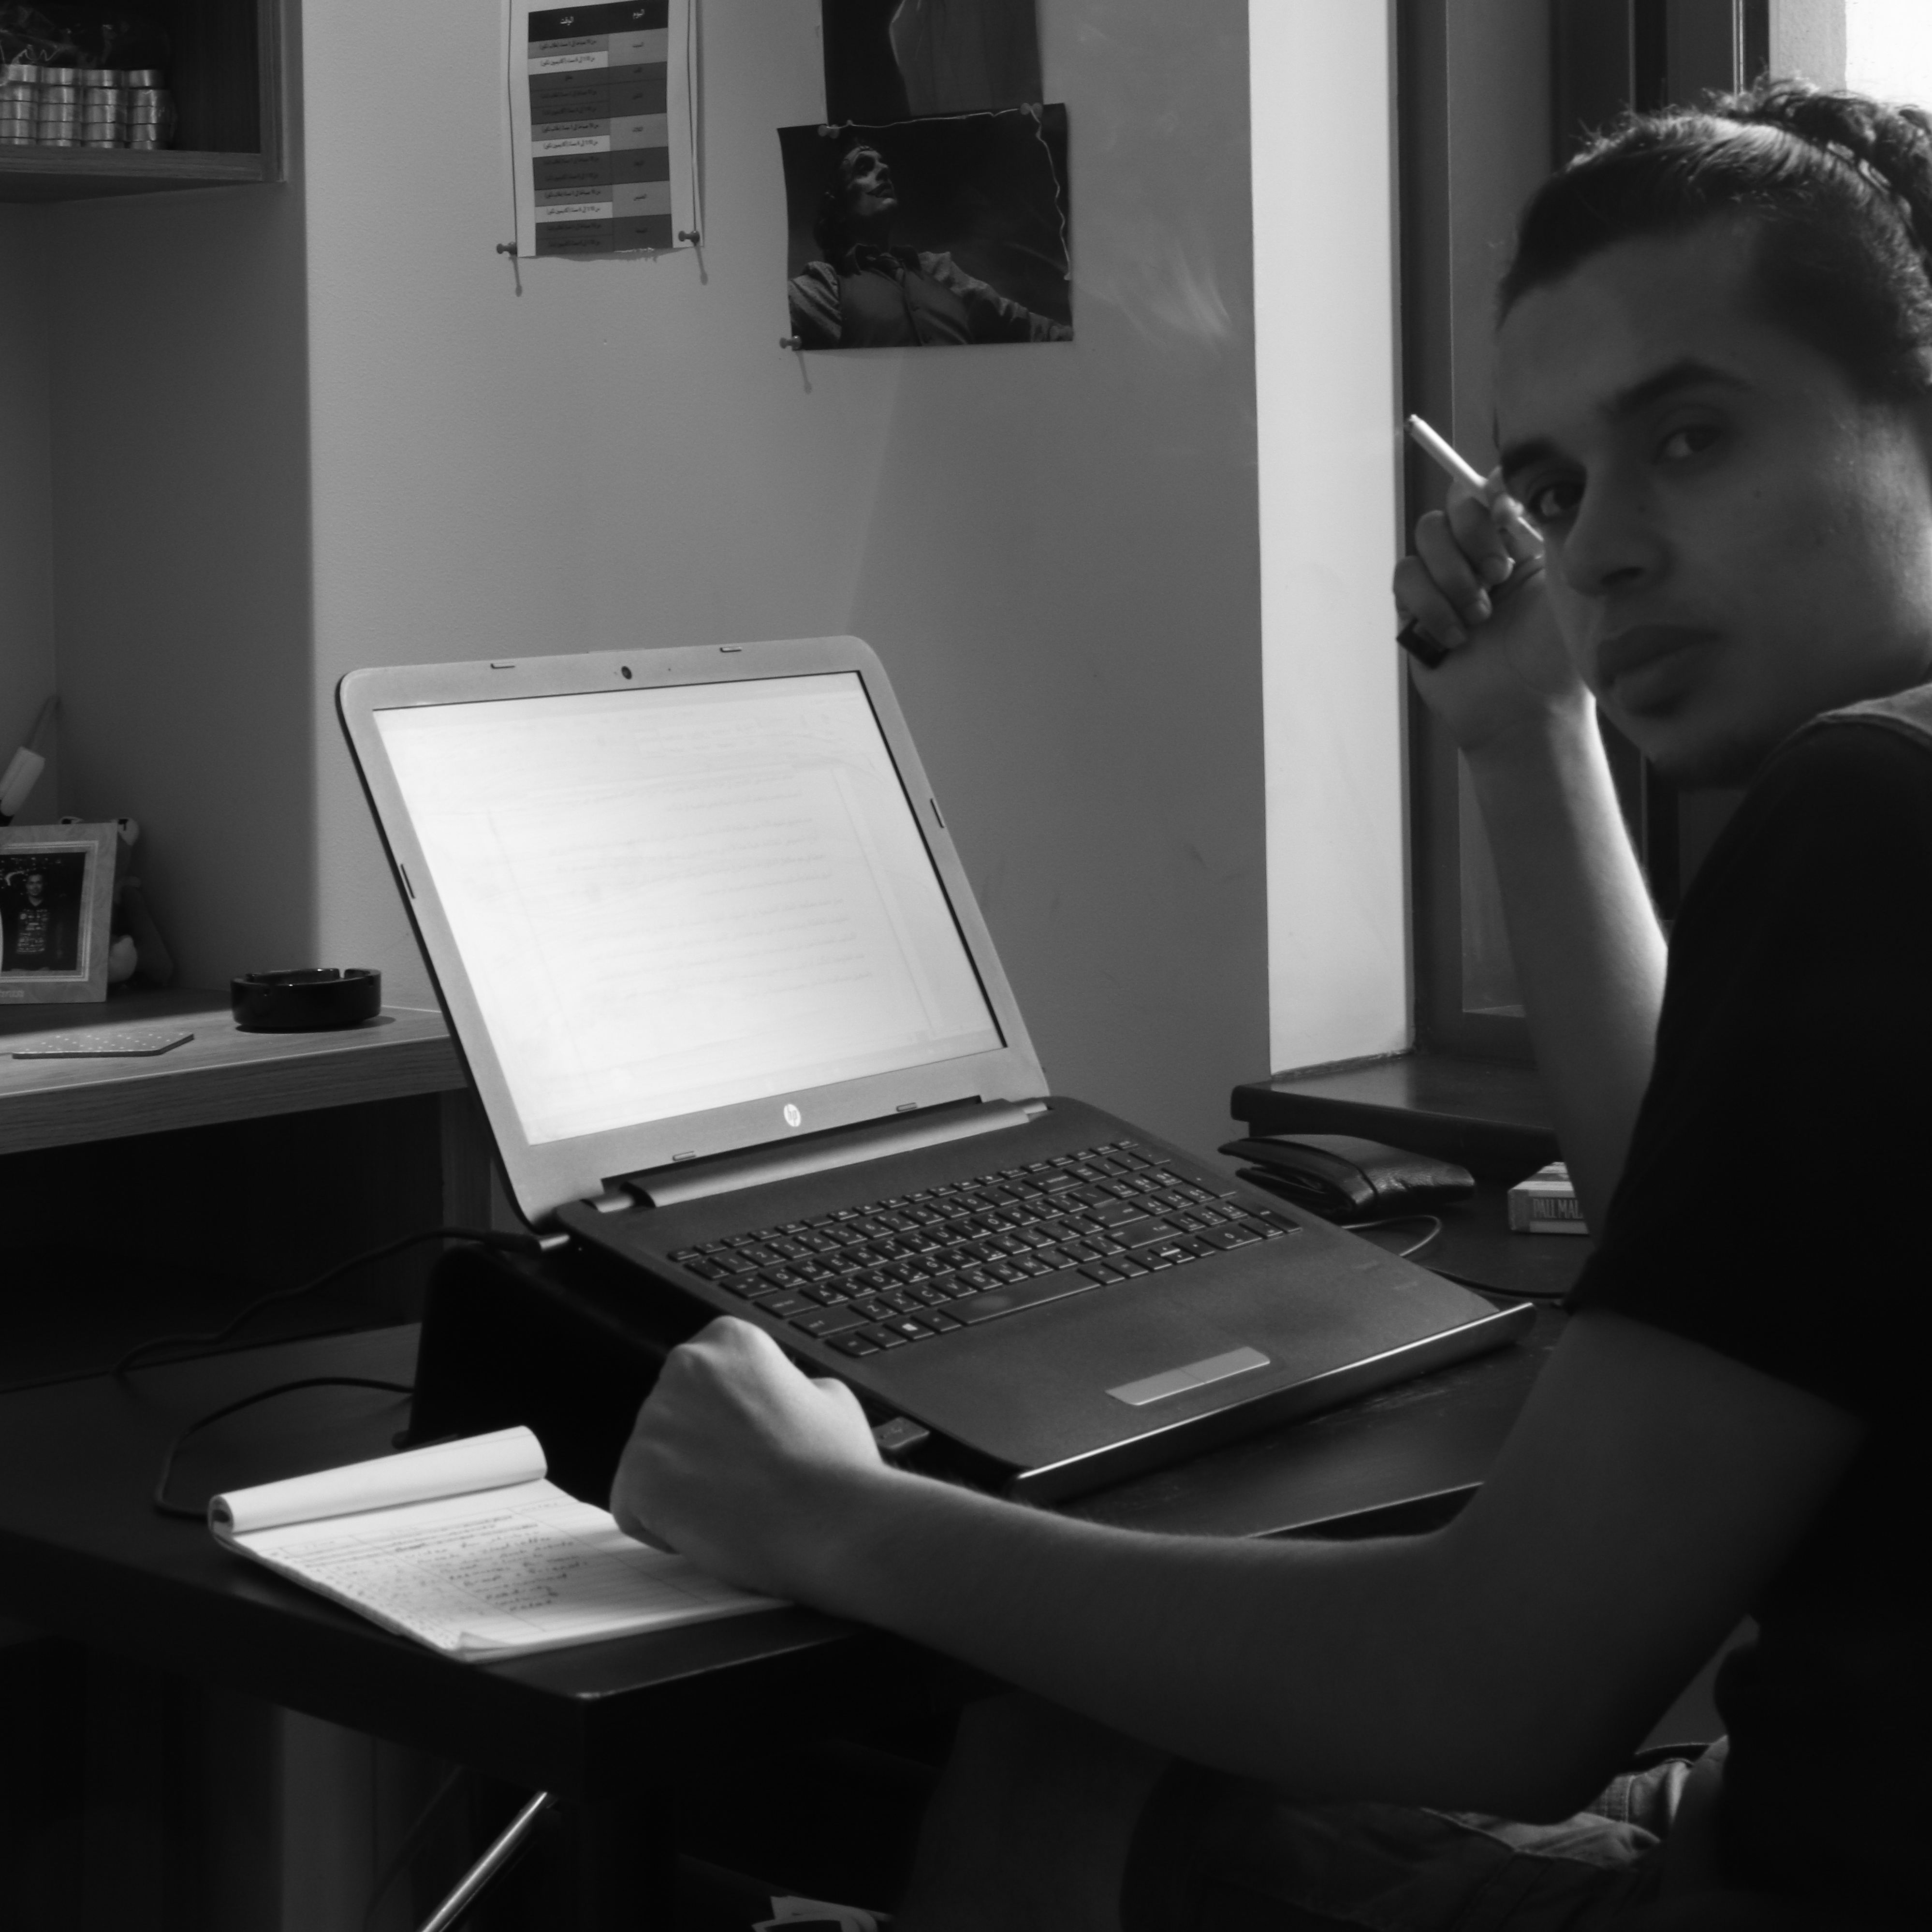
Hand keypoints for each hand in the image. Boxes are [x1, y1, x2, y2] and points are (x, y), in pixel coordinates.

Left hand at [610, 1317, 891, 1600]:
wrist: (833, 1524)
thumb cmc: (836, 1467)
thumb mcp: (828, 1396)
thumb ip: (787, 1384)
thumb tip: (773, 1396)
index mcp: (728, 1340)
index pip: (701, 1383)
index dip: (727, 1422)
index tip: (752, 1444)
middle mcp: (683, 1368)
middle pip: (671, 1421)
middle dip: (700, 1453)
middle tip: (744, 1481)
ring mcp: (654, 1422)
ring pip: (650, 1465)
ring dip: (683, 1490)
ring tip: (733, 1507)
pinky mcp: (636, 1476)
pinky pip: (632, 1507)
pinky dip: (662, 1527)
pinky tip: (709, 1528)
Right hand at [1394, 474, 1587, 761]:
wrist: (1525, 712)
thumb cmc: (1556, 656)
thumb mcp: (1565, 581)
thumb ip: (1543, 525)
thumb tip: (1509, 479)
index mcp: (1518, 543)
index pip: (1490, 491)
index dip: (1491, 493)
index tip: (1507, 513)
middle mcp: (1478, 558)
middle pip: (1452, 505)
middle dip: (1472, 537)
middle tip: (1498, 577)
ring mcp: (1443, 584)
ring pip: (1424, 538)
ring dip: (1452, 576)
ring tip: (1480, 617)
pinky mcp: (1414, 613)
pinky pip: (1405, 579)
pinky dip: (1430, 605)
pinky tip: (1456, 637)